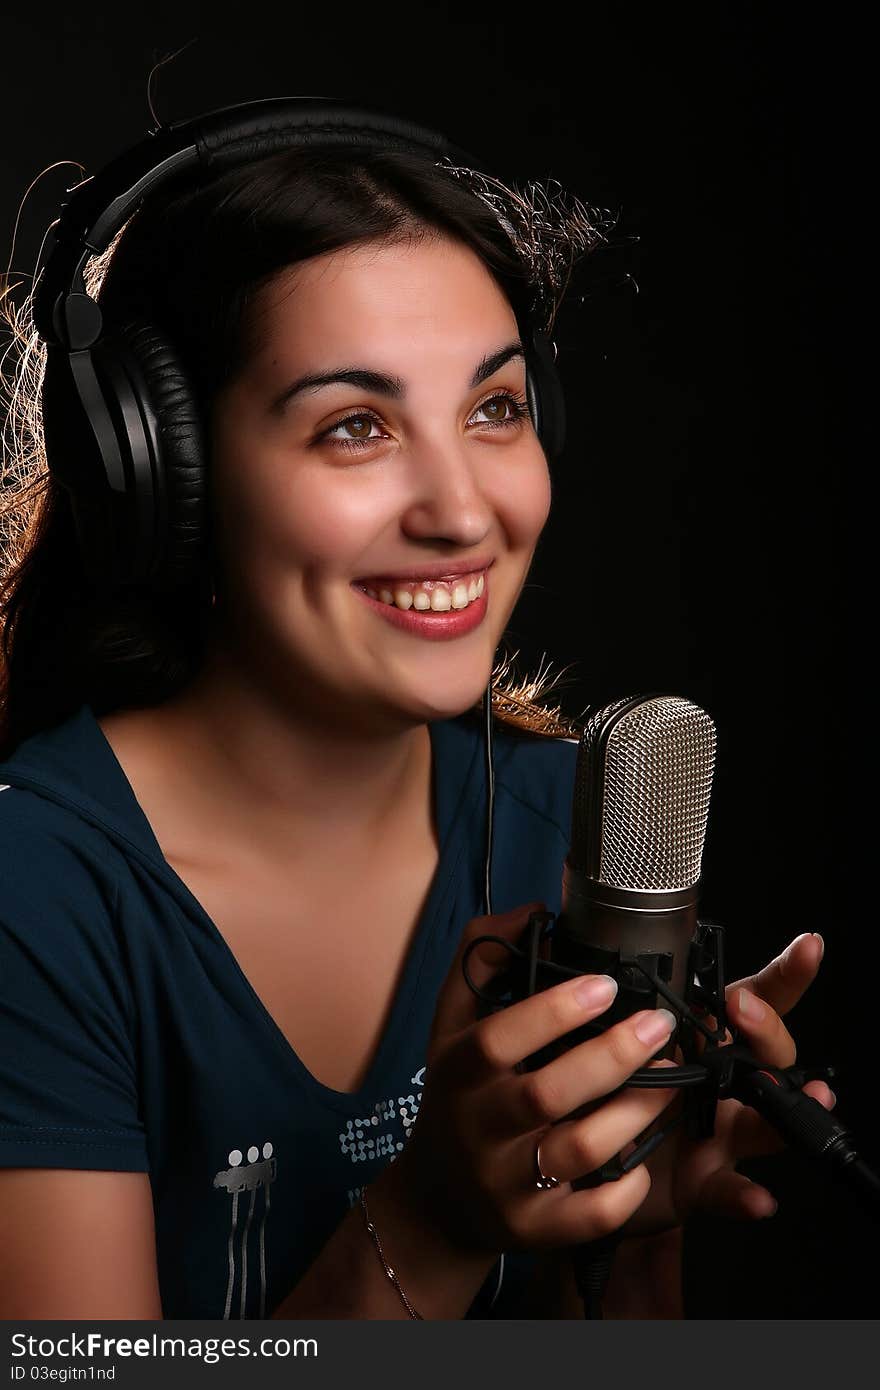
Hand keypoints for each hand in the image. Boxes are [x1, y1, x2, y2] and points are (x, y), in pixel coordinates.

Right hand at [383, 902, 681, 1257]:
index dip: (555, 1010)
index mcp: (457, 1072)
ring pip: (579, 1150)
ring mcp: (505, 1185)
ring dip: (635, 1112)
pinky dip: (627, 1186)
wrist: (439, 1198)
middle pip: (547, 1093)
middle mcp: (477, 1129)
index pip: (500, 1038)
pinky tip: (648, 1153)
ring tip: (672, 1081)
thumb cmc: (459, 1094)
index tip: (607, 984)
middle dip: (613, 1056)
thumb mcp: (452, 1023)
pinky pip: (591, 1215)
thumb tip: (532, 911)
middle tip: (661, 1026)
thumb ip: (481, 958)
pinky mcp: (534, 1231)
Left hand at [619, 930, 833, 1235]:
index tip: (806, 949)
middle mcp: (720, 1084)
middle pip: (767, 1054)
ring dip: (784, 1111)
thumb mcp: (611, 1039)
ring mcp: (719, 1134)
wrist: (590, 1168)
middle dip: (767, 1030)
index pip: (754, 999)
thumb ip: (611, 1000)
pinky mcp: (702, 1181)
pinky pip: (727, 1189)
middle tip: (746, 1011)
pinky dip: (744, 1196)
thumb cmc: (606, 1092)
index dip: (784, 975)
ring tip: (808, 1099)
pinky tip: (758, 1199)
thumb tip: (575, 944)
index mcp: (702, 1040)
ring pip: (764, 1120)